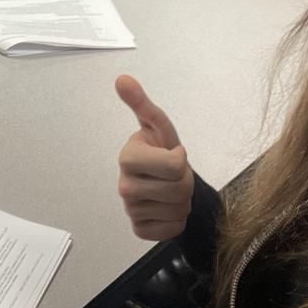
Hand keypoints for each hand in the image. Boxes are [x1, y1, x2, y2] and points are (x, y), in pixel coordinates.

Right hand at [116, 75, 193, 239]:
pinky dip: (176, 220)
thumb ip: (141, 103)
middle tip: (174, 174)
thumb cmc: (159, 149)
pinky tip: (166, 207)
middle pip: (180, 190)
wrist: (160, 179)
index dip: (181, 159)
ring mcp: (130, 209)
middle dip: (185, 181)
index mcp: (128, 157)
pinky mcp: (139, 229)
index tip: (171, 153)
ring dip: (182, 201)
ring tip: (169, 189)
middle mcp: (124, 185)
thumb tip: (122, 78)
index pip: (175, 165)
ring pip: (178, 210)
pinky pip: (172, 229)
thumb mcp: (156, 125)